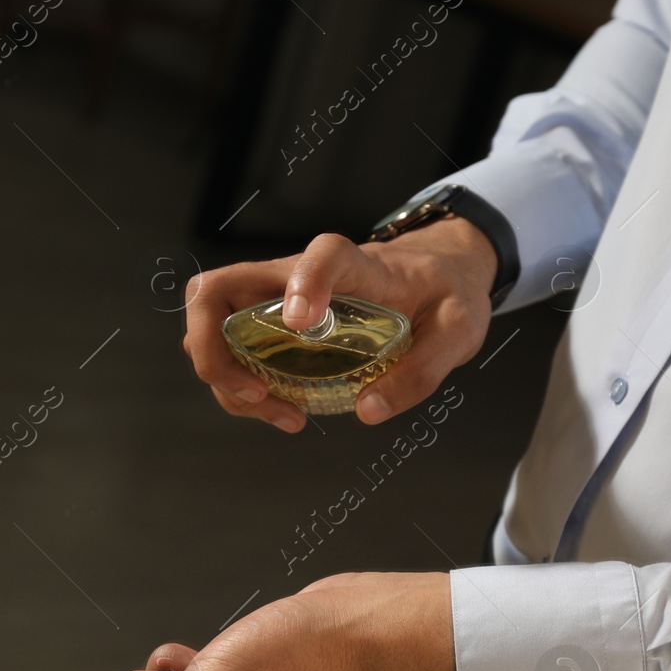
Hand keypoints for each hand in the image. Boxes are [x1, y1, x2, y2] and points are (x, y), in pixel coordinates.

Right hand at [182, 217, 495, 432]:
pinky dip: (241, 388)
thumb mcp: (457, 332)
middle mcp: (298, 273)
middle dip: (213, 350)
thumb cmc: (445, 293)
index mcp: (357, 265)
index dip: (304, 282)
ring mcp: (277, 298)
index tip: (300, 323)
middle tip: (255, 394)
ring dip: (226, 380)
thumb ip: (421, 371)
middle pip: (216, 289)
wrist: (438, 273)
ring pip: (214, 327)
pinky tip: (282, 408)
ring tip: (283, 414)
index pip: (323, 256)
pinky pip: (231, 350)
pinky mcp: (272, 323)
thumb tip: (368, 411)